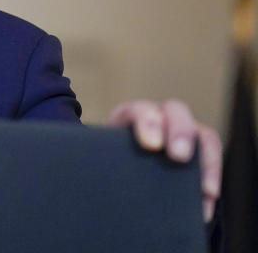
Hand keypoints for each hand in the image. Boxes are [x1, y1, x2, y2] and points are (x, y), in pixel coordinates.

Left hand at [108, 99, 221, 221]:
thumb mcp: (104, 156)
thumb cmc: (108, 163)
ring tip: (205, 189)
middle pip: (175, 111)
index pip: (139, 110)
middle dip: (180, 131)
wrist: (118, 172)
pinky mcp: (198, 151)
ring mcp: (182, 133)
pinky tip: (208, 198)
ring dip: (206, 157)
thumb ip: (104, 159)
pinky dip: (212, 176)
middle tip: (179, 157)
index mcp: (130, 116)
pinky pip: (212, 157)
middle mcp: (160, 118)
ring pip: (202, 133)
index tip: (151, 145)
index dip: (147, 123)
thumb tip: (97, 175)